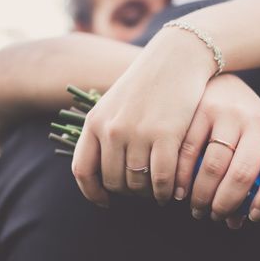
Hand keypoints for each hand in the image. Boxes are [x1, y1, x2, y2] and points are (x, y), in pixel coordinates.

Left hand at [71, 28, 216, 206]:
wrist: (176, 58)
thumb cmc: (148, 83)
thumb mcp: (115, 104)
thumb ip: (106, 132)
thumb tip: (105, 169)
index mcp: (94, 122)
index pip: (82, 170)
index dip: (92, 192)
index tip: (105, 202)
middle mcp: (111, 130)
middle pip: (113, 181)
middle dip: (129, 193)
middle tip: (144, 193)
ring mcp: (137, 133)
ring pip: (138, 183)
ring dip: (149, 194)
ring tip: (160, 193)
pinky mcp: (165, 135)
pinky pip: (162, 178)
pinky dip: (167, 191)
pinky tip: (173, 192)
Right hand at [174, 74, 259, 226]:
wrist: (220, 81)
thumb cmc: (241, 126)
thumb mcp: (258, 145)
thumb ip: (254, 179)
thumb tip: (236, 221)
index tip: (252, 217)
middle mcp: (257, 122)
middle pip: (242, 175)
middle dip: (224, 205)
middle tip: (213, 217)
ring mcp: (228, 114)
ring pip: (213, 166)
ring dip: (201, 195)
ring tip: (196, 208)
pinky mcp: (201, 109)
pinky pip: (189, 151)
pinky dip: (182, 177)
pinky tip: (179, 190)